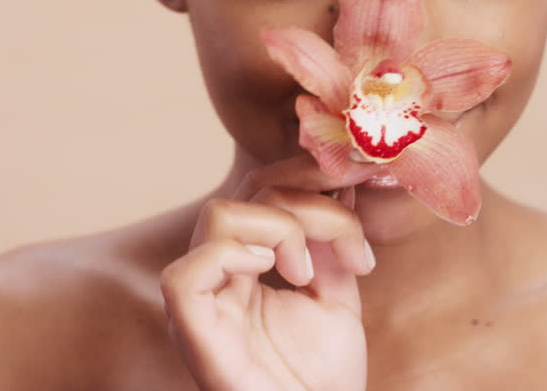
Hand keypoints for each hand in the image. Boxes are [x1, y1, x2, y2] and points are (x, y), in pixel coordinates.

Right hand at [161, 155, 379, 390]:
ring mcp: (201, 300)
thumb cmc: (321, 378)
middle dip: (309, 202)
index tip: (360, 186)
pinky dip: (233, 257)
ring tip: (309, 272)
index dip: (308, 176)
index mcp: (245, 263)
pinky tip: (277, 272)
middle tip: (350, 246)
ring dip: (281, 229)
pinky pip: (186, 275)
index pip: (262, 189)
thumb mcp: (337, 294)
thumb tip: (342, 184)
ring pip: (220, 218)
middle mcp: (216, 274)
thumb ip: (333, 241)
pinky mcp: (189, 331)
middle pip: (247, 194)